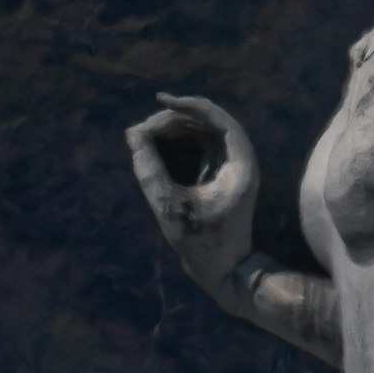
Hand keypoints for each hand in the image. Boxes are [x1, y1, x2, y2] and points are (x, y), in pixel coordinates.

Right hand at [130, 92, 260, 289]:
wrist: (226, 271)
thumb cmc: (203, 244)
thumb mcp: (169, 208)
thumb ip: (150, 171)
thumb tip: (133, 135)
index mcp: (240, 165)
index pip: (220, 120)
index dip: (190, 106)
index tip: (161, 101)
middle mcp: (240, 160)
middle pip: (210, 122)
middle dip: (176, 119)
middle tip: (143, 128)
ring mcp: (231, 166)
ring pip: (204, 131)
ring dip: (175, 128)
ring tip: (145, 134)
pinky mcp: (220, 173)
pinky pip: (200, 145)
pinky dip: (178, 141)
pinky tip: (156, 143)